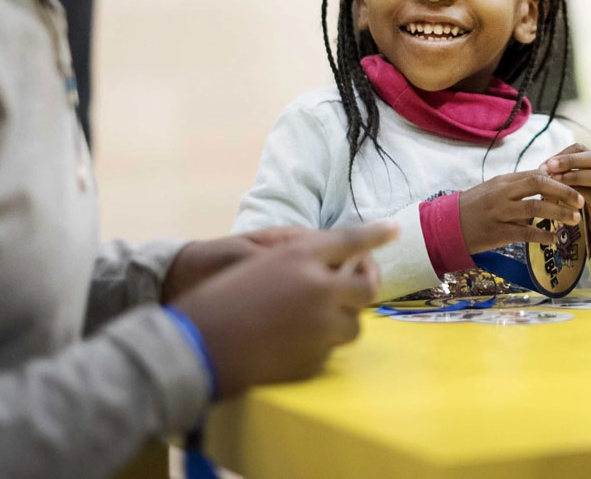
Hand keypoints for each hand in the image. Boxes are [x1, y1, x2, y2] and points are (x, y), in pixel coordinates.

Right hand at [173, 222, 396, 394]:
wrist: (195, 346)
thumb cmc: (219, 296)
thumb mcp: (257, 259)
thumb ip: (300, 257)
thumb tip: (338, 259)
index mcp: (299, 257)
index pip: (349, 240)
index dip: (375, 234)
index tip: (395, 229)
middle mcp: (317, 289)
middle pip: (366, 286)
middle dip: (365, 284)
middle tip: (355, 283)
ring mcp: (319, 328)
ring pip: (354, 324)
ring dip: (343, 318)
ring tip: (317, 315)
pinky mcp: (313, 360)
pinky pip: (331, 349)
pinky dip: (321, 343)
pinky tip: (294, 339)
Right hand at [458, 171, 584, 252]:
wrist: (447, 226)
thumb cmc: (474, 207)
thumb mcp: (494, 190)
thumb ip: (517, 185)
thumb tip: (545, 179)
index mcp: (504, 181)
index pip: (536, 174)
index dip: (558, 179)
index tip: (575, 184)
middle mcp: (502, 193)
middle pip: (538, 184)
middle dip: (563, 191)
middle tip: (581, 200)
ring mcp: (500, 212)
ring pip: (535, 208)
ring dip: (558, 213)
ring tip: (574, 219)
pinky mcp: (498, 232)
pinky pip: (525, 233)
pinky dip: (542, 236)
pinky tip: (554, 239)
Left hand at [539, 144, 590, 241]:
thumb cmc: (585, 201)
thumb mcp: (574, 185)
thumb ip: (561, 176)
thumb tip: (541, 170)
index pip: (581, 149)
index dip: (563, 154)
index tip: (546, 164)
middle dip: (571, 160)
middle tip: (551, 166)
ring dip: (575, 176)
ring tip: (556, 180)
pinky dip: (580, 195)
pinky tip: (565, 198)